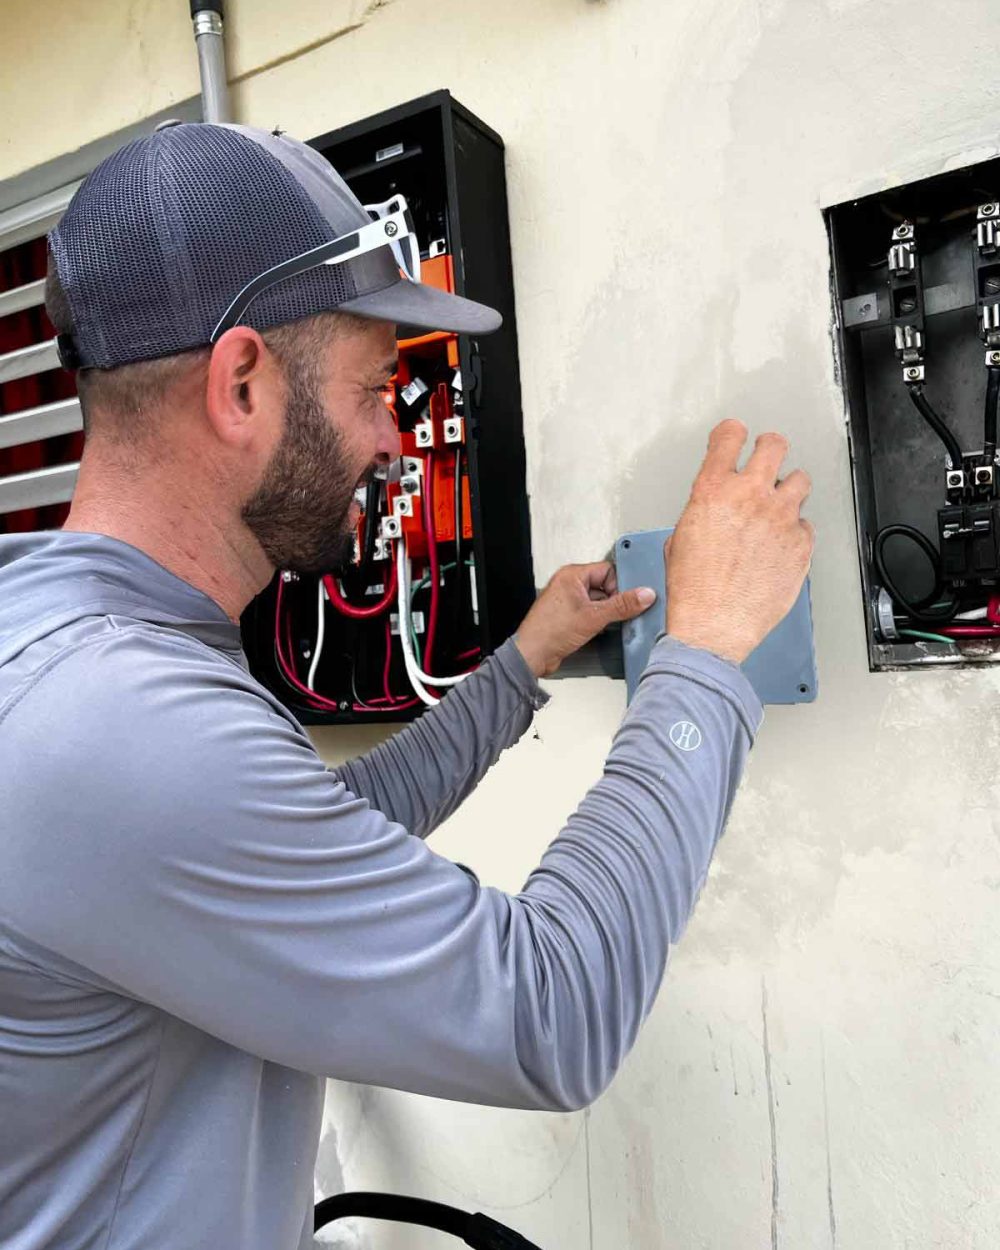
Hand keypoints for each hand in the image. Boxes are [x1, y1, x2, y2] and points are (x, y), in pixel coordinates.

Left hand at [516, 562, 656, 677]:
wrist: (533, 655)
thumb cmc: (549, 632)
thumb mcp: (594, 617)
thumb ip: (622, 605)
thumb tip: (644, 595)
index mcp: (572, 575)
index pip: (608, 570)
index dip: (621, 584)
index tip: (631, 598)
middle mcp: (569, 585)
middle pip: (605, 586)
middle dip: (615, 600)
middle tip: (623, 612)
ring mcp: (569, 601)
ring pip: (599, 601)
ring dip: (608, 612)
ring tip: (611, 622)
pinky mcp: (569, 616)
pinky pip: (591, 612)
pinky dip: (600, 620)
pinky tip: (603, 629)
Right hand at [666, 420, 813, 664]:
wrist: (714, 628)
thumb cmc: (693, 592)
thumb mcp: (680, 540)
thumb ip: (702, 512)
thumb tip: (714, 511)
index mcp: (713, 490)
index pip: (729, 436)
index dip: (732, 433)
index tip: (736, 436)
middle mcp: (750, 496)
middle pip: (774, 446)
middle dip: (770, 449)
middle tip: (768, 457)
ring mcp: (780, 517)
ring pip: (800, 480)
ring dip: (789, 489)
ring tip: (779, 506)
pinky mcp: (801, 543)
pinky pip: (805, 524)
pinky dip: (795, 530)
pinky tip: (780, 545)